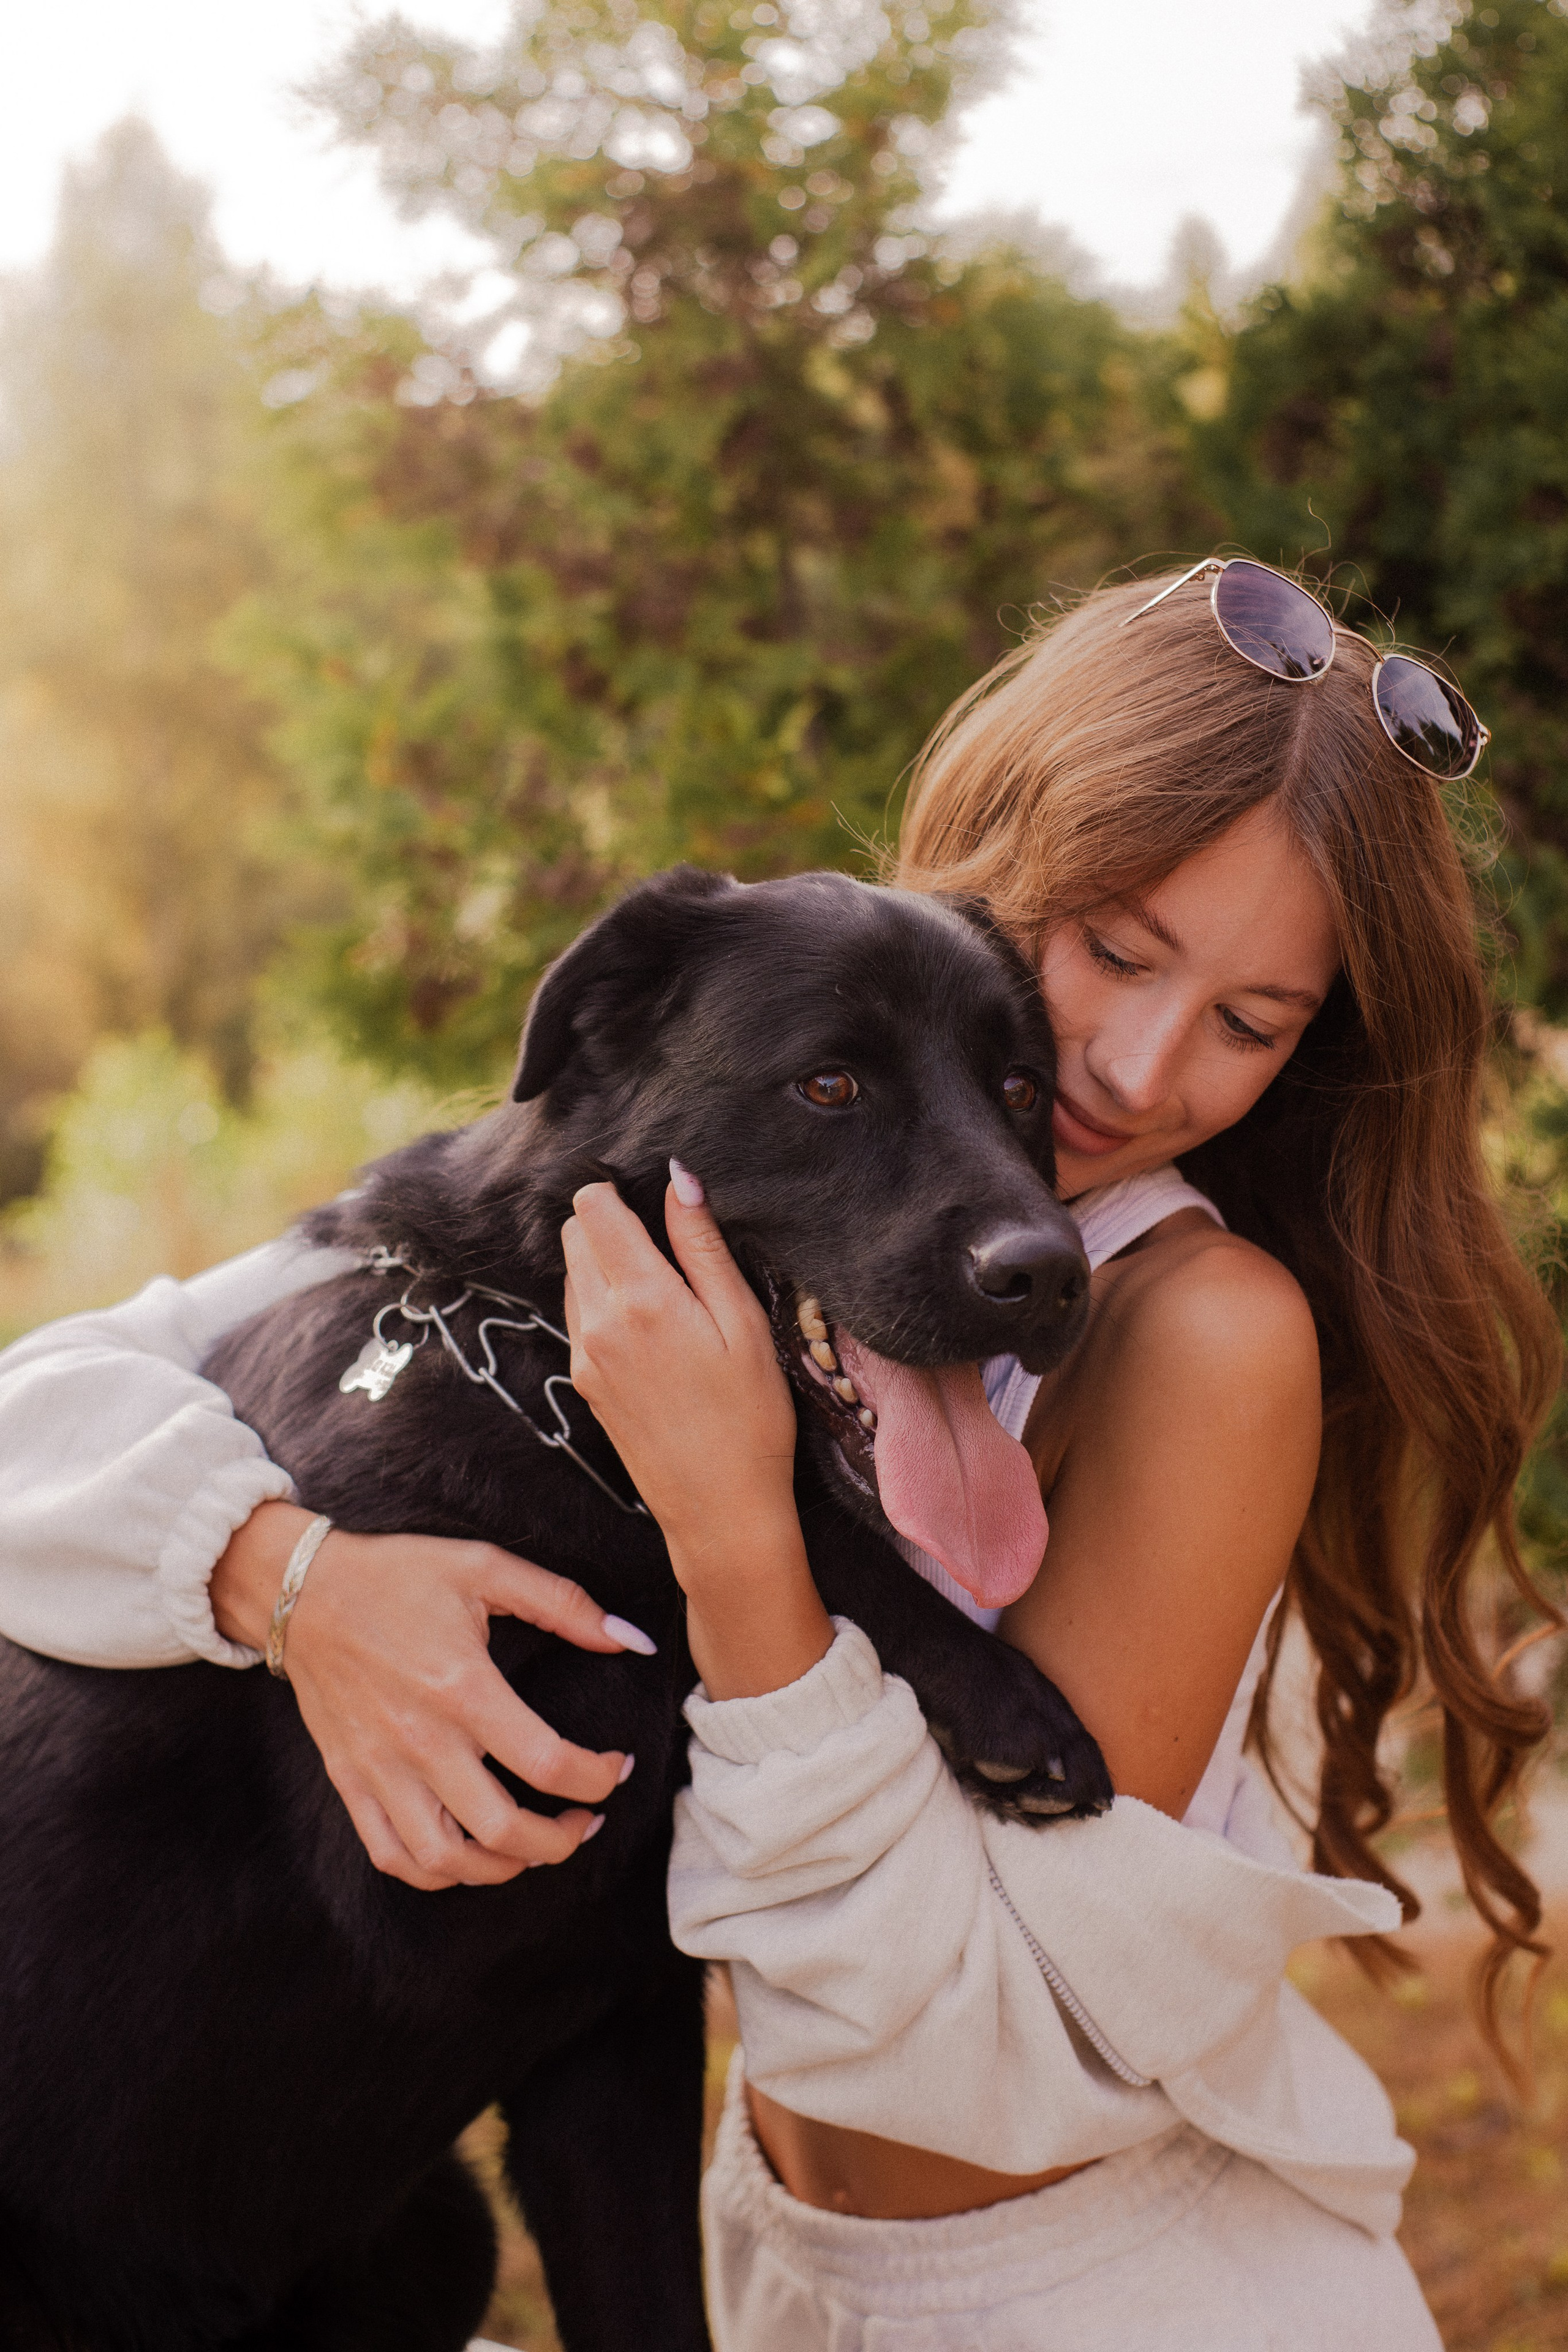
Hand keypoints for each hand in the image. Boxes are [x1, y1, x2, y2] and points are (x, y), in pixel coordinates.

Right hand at [212, 1502, 650, 1890]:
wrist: (303, 1591)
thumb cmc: (397, 1575)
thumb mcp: (485, 1567)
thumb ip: (563, 1603)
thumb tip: (631, 1638)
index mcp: (462, 1688)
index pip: (547, 1762)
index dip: (598, 1777)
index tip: (616, 1767)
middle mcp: (421, 1741)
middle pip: (502, 1831)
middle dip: (562, 1841)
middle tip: (586, 1821)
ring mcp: (380, 1769)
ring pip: (446, 1861)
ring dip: (503, 1869)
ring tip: (533, 1848)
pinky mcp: (350, 1782)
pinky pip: (392, 1855)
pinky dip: (436, 1874)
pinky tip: (469, 1855)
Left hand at [561, 1165, 832, 1697]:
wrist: (719, 1510)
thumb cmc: (749, 1417)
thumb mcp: (741, 1322)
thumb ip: (702, 1246)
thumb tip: (678, 1180)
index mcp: (640, 1299)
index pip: (593, 1207)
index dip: (619, 1190)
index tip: (653, 1201)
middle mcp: (597, 1323)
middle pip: (574, 1234)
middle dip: (610, 1223)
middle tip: (666, 1244)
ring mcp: (584, 1356)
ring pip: (573, 1274)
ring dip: (605, 1263)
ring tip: (664, 1289)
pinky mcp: (583, 1383)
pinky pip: (579, 1316)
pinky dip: (603, 1302)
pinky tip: (651, 1327)